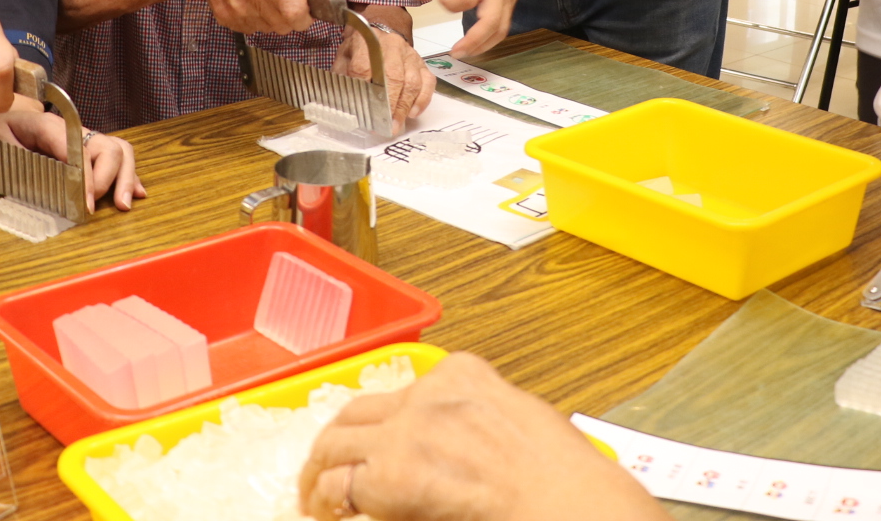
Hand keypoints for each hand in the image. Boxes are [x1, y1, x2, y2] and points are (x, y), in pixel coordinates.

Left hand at [0, 104, 146, 212]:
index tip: (86, 207)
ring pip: (119, 150)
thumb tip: (43, 184)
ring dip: (127, 177)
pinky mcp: (90, 149)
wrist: (0, 115)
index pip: (80, 152)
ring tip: (124, 204)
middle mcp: (75, 130)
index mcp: (50, 126)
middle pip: (108, 148)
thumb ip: (18, 161)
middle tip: (101, 207)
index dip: (87, 180)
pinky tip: (135, 193)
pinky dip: (129, 175)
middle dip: (110, 179)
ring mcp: (85, 138)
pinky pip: (118, 157)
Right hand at [186, 0, 319, 33]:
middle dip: (289, 18)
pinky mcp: (227, 17)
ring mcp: (239, 6)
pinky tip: (248, 2)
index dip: (305, 17)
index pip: (296, 13)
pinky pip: (252, 30)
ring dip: (271, 19)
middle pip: (285, 26)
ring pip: (269, 30)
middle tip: (282, 2)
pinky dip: (255, 20)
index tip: (305, 13)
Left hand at [298, 353, 661, 520]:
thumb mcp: (520, 418)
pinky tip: (324, 514)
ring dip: (319, 470)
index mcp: (463, 374)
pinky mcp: (390, 479)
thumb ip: (477, 418)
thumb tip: (456, 445)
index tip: (376, 439)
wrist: (566, 502)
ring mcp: (404, 435)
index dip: (383, 421)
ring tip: (314, 495)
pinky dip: (326, 501)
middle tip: (326, 468)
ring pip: (335, 444)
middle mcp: (426, 396)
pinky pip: (340, 487)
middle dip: (336, 442)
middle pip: (357, 413)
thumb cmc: (561, 476)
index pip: (403, 390)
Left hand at [333, 23, 433, 133]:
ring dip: (405, 106)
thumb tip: (342, 105)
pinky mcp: (421, 63)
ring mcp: (409, 54)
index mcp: (366, 43)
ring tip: (397, 124)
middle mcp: (391, 46)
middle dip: (390, 105)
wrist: (380, 31)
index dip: (364, 92)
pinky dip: (422, 99)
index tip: (364, 113)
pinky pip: (428, 82)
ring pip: (412, 81)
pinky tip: (413, 112)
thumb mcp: (344, 59)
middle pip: (393, 77)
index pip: (364, 68)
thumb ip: (342, 79)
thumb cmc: (360, 50)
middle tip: (385, 125)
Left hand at [416, 0, 529, 58]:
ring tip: (462, 53)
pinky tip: (475, 47)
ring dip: (482, 46)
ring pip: (499, 30)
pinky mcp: (510, 7)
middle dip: (473, 40)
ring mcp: (506, 1)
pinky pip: (502, 29)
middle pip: (490, 21)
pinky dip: (490, 42)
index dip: (452, 4)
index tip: (441, 0)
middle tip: (454, 51)